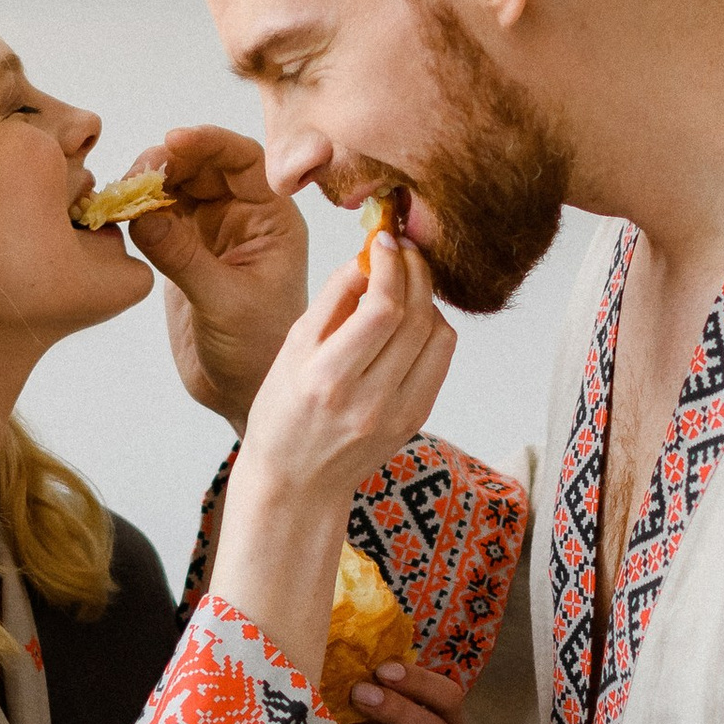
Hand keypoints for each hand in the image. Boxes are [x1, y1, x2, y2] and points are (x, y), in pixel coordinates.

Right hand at [130, 127, 308, 431]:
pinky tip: (117, 214)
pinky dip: (135, 210)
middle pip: (203, 165)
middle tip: (136, 174)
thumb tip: (141, 213)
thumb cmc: (258, 350)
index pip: (245, 160)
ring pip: (175, 186)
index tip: (172, 140)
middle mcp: (243, 217)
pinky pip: (155, 216)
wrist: (243, 392)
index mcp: (273, 219)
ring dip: (148, 183)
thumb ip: (184, 257)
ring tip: (122, 195)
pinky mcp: (182, 251)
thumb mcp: (226, 302)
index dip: (209, 142)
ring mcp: (210, 232)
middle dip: (169, 161)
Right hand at [236, 233, 454, 512]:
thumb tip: (367, 257)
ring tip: (407, 282)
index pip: (382, 309)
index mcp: (327, 379)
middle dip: (415, 271)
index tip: (385, 240)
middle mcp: (368, 400)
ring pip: (439, 336)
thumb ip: (331, 302)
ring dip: (428, 298)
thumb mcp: (290, 351)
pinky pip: (441, 360)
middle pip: (417, 318)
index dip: (392, 265)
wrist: (298, 483)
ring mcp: (398, 414)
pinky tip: (413, 319)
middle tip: (403, 250)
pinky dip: (433, 328)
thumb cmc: (283, 414)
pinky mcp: (416, 419)